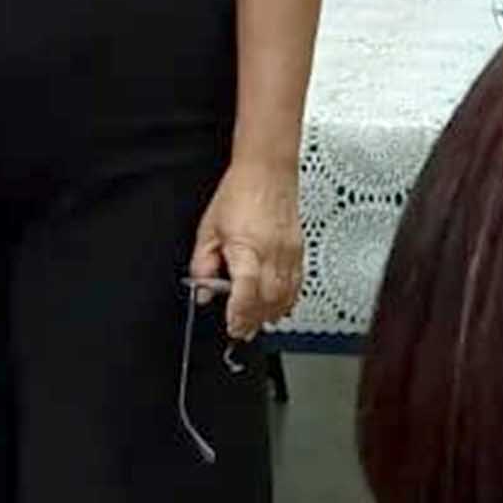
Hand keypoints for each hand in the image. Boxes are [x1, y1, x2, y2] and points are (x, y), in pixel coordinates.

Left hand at [191, 158, 303, 339]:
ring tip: (257, 323)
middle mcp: (272, 253)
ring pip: (285, 296)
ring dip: (271, 314)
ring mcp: (289, 253)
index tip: (232, 326)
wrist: (268, 171)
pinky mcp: (299, 250)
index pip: (246, 291)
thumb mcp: (209, 229)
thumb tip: (203, 291)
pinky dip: (288, 300)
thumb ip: (203, 263)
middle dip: (254, 320)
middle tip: (241, 331)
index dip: (239, 314)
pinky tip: (278, 307)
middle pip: (268, 300)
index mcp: (247, 247)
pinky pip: (297, 284)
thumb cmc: (239, 193)